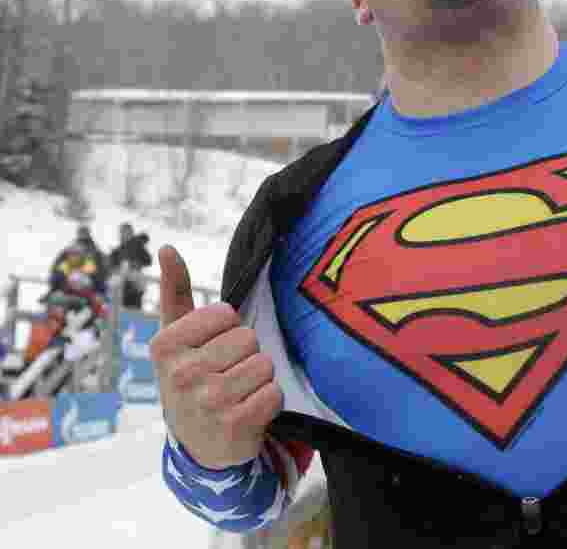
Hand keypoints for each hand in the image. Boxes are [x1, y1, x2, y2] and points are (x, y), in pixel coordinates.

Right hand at [150, 245, 282, 468]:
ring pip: (264, 364)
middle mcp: (182, 374)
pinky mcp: (234, 425)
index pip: (227, 313)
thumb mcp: (176, 337)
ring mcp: (207, 402)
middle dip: (245, 354)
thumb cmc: (191, 377)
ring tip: (238, 391)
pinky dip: (269, 400)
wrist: (198, 444)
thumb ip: (175, 291)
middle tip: (226, 373)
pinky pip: (275, 393)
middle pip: (248, 338)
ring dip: (259, 377)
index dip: (228, 329)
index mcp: (165, 346)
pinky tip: (248, 410)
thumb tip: (167, 247)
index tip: (211, 349)